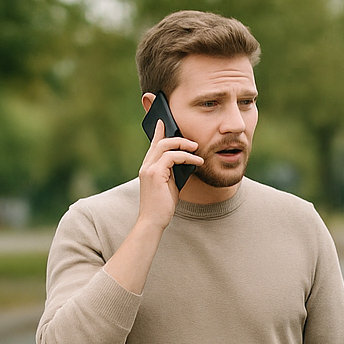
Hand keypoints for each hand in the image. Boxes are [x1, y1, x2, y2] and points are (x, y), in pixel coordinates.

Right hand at [136, 118, 202, 232]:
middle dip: (177, 137)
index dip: (159, 132)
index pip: (153, 145)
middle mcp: (146, 166)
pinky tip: (196, 161)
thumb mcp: (170, 185)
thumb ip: (173, 172)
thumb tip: (186, 162)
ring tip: (197, 150)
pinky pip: (172, 157)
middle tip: (193, 142)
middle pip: (160, 142)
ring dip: (184, 145)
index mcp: (148, 168)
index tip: (164, 122)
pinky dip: (186, 157)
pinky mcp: (155, 174)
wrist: (153, 221)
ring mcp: (149, 169)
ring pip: (165, 146)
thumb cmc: (162, 206)